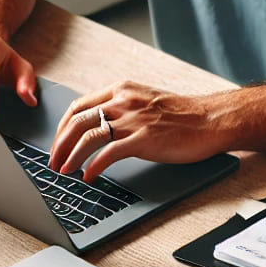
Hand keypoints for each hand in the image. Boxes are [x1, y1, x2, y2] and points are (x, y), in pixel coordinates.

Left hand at [50, 81, 228, 180]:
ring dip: (71, 157)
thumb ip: (123, 107)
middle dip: (60, 144)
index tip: (57, 143)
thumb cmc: (183, 115)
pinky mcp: (144, 139)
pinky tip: (89, 176)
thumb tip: (99, 125)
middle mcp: (124, 101)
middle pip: (77, 121)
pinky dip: (93, 166)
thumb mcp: (146, 101)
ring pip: (88, 137)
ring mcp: (133, 120)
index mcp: (122, 90)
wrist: (211, 120)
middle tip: (53, 162)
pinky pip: (108, 154)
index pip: (79, 106)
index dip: (62, 128)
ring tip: (65, 172)